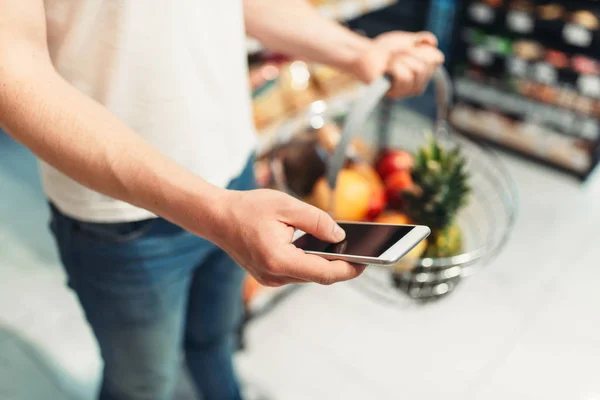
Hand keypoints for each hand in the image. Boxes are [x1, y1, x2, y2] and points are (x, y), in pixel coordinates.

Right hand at [214, 189, 366, 286]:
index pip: (324, 273)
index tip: (368, 261)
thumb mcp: (286, 205)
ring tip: (348, 248)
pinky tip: (323, 248)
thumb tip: (339, 237)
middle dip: (342, 265)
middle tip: (365, 251)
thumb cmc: (247, 208)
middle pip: (319, 276)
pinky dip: (312, 261)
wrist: (216, 217)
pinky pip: (297, 271)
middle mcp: (274, 275)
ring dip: (327, 263)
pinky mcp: (268, 274)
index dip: (349, 269)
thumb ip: (316, 220)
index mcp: (279, 260)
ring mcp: (270, 278)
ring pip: (308, 275)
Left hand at [350, 31, 444, 97]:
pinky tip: (387, 69)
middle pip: (426, 64)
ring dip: (400, 59)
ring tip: (390, 62)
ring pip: (416, 70)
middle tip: (396, 55)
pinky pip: (404, 76)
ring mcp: (407, 91)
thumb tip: (433, 42)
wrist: (364, 55)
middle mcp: (418, 84)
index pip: (437, 58)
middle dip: (408, 53)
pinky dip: (395, 66)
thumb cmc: (384, 50)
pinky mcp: (396, 94)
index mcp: (425, 73)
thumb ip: (421, 40)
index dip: (421, 48)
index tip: (408, 48)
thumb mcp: (406, 40)